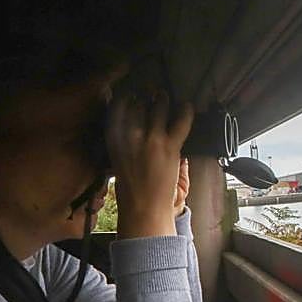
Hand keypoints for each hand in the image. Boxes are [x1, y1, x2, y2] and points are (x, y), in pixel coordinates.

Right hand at [107, 91, 192, 239]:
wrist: (143, 207)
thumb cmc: (129, 188)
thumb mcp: (118, 159)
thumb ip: (124, 140)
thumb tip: (134, 124)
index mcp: (114, 139)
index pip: (118, 107)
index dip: (127, 98)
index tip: (132, 96)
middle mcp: (130, 135)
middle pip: (139, 105)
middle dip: (146, 98)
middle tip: (152, 93)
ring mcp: (152, 139)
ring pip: (159, 108)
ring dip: (162, 100)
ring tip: (164, 96)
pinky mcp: (170, 146)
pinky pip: (181, 122)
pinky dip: (186, 111)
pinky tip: (187, 105)